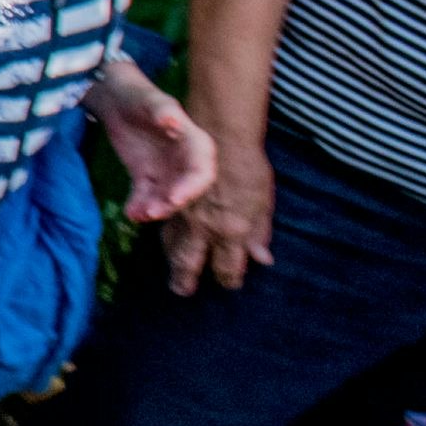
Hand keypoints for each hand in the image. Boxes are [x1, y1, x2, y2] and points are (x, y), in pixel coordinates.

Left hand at [89, 62, 218, 223]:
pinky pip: (145, 197)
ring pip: (165, 198)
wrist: (117, 101)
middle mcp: (185, 162)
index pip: (201, 171)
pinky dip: (138, 206)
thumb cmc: (140, 97)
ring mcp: (166, 172)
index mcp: (195, 144)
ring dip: (154, 209)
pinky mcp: (146, 177)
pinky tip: (129, 213)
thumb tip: (174, 120)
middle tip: (151, 212)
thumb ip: (163, 111)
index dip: (191, 187)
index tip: (175, 197)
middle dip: (170, 204)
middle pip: (185, 190)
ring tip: (137, 214)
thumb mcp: (151, 101)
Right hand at [165, 140, 278, 294]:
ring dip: (171, 261)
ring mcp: (182, 215)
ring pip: (171, 246)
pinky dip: (164, 239)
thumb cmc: (248, 167)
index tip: (229, 284)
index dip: (229, 279)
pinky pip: (163, 226)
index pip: (227, 267)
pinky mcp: (169, 199)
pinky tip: (165, 241)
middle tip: (182, 291)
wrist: (221, 135)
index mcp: (230, 231)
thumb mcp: (263, 202)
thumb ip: (260, 232)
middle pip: (190, 263)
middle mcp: (203, 229)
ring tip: (172, 272)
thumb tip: (262, 259)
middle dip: (186, 280)